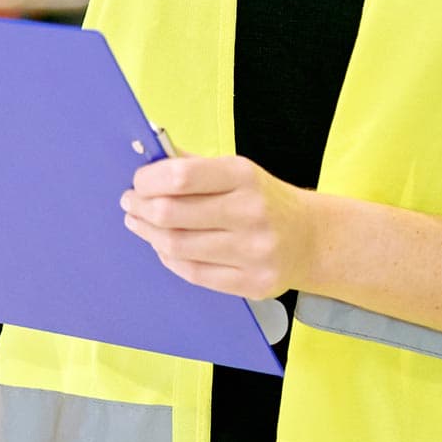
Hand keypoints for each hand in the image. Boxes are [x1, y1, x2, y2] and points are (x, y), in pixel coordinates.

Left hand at [120, 152, 317, 298]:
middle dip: (141, 208)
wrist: (311, 239)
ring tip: (140, 224)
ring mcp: (253, 251)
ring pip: (177, 246)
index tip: (137, 183)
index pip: (182, 176)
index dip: (149, 180)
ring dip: (149, 234)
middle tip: (130, 204)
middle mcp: (250, 212)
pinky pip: (193, 273)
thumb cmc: (264, 200)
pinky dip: (169, 259)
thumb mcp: (238, 172)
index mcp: (244, 176)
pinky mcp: (252, 282)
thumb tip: (148, 160)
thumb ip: (195, 166)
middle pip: (172, 213)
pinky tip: (162, 247)